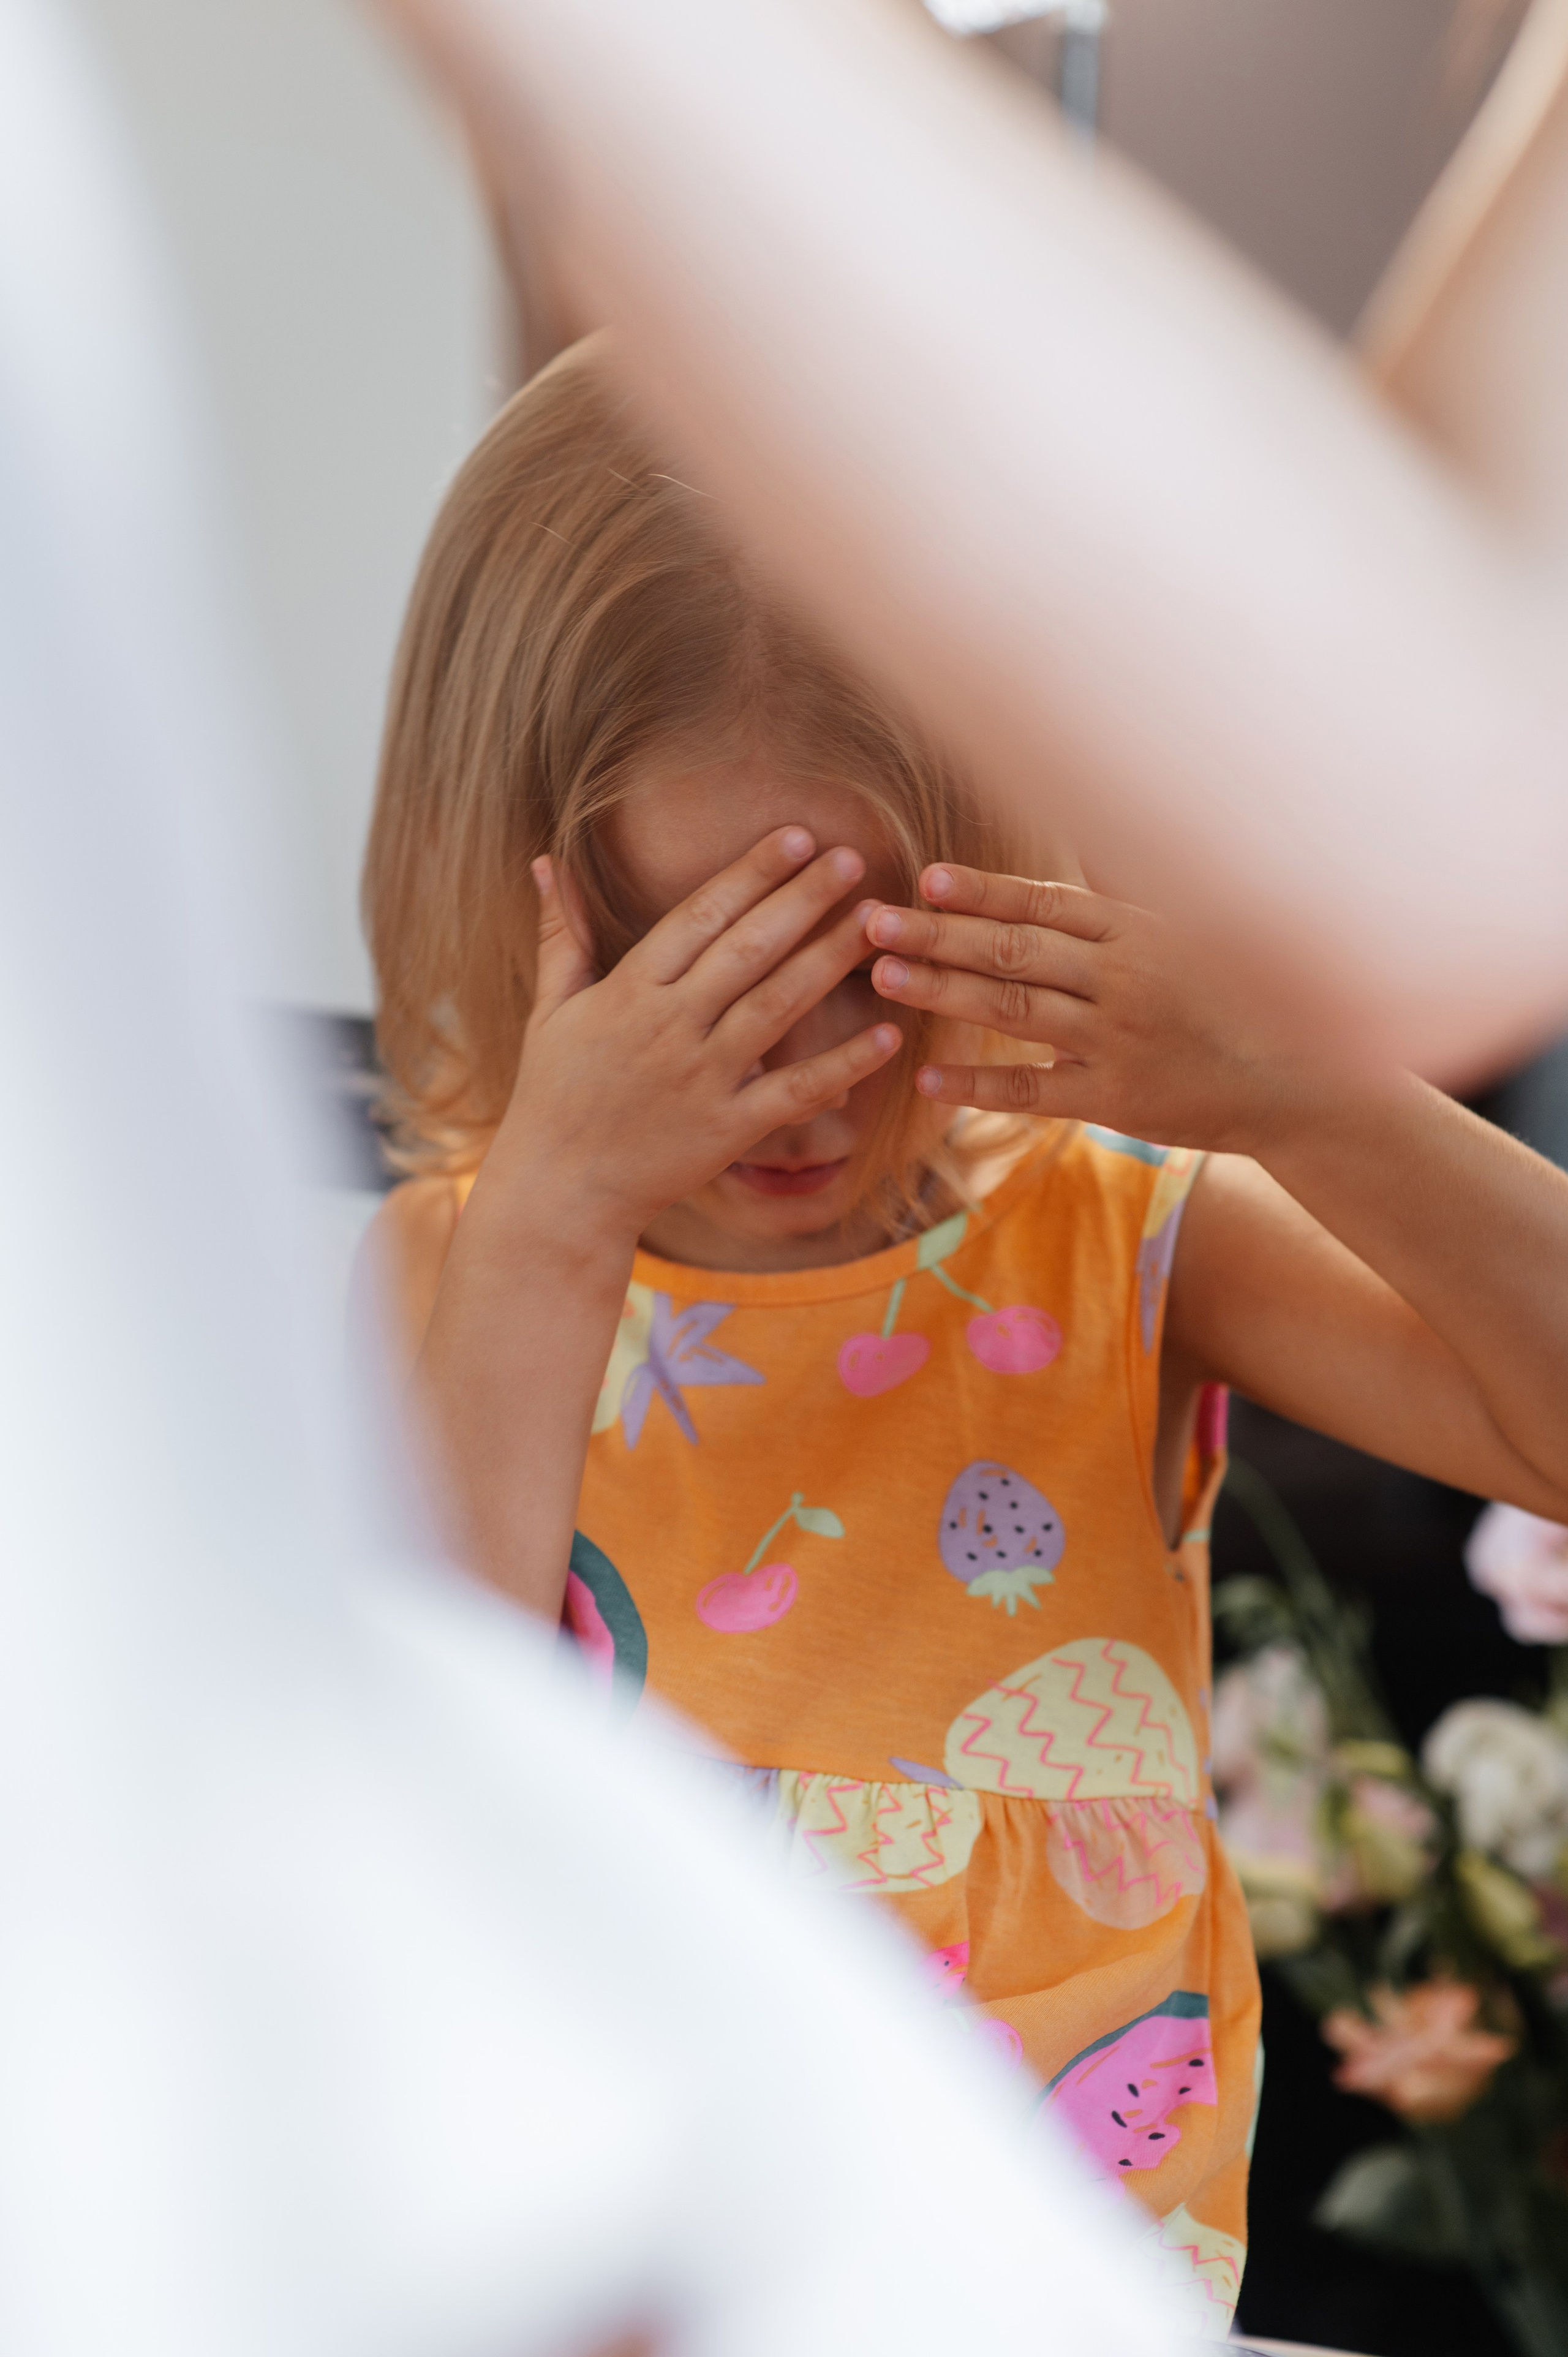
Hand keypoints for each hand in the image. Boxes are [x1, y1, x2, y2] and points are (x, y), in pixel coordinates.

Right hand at [489, 827, 900, 1239]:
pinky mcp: (728, 1130)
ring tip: (877, 920)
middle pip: (747, 949)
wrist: (558, 1190)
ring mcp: (702, 1078)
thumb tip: (545, 860)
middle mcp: (670, 1027)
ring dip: (828, 960)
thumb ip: (560, 933)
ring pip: (776, 1007)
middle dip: (802, 900)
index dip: (751, 873)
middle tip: (853, 856)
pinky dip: (841, 1066)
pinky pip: (794, 1092)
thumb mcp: (549, 1009)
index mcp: (630, 990)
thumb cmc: (553, 1094)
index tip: (797, 837)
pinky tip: (888, 1035)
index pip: (699, 916)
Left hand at [862, 865, 1303, 1153]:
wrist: (1294, 1079)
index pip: (1044, 902)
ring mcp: (1115, 1039)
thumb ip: (1129, 884)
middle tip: (872, 922)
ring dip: (943, 992)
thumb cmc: (1237, 995)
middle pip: (1013, 949)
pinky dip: (978, 1084)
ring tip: (885, 978)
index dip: (982, 890)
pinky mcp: (1114, 1098)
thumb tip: (1085, 831)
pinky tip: (927, 1078)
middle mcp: (1122, 978)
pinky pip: (1032, 1089)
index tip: (926, 878)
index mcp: (1137, 930)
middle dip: (938, 934)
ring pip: (1013, 1010)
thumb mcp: (1194, 926)